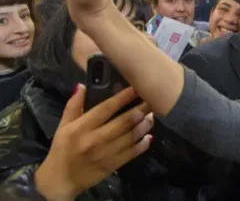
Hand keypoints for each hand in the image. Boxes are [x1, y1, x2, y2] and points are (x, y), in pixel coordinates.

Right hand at [35, 85, 152, 200]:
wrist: (60, 180)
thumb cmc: (62, 150)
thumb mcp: (63, 126)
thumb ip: (73, 105)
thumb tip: (83, 85)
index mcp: (81, 128)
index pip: (106, 108)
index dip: (123, 98)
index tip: (136, 88)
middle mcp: (95, 139)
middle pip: (123, 122)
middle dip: (140, 110)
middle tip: (151, 100)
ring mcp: (105, 153)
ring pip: (130, 136)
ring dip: (144, 125)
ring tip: (152, 116)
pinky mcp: (112, 165)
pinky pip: (132, 153)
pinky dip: (142, 144)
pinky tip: (149, 136)